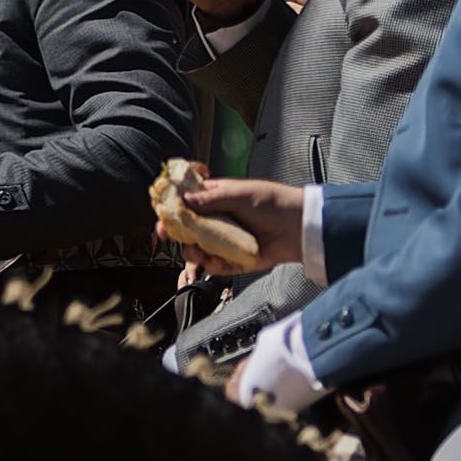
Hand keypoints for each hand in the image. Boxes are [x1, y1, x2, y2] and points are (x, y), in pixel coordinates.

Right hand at [168, 174, 308, 276]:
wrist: (298, 227)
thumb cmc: (272, 203)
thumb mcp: (239, 194)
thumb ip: (210, 199)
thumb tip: (183, 200)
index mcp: (216, 199)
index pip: (187, 204)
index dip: (172, 210)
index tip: (162, 217)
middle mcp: (218, 220)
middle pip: (187, 229)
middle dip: (176, 233)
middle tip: (166, 235)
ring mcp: (225, 241)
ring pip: (198, 249)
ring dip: (193, 251)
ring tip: (197, 251)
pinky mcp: (234, 259)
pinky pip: (216, 266)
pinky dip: (212, 265)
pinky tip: (214, 260)